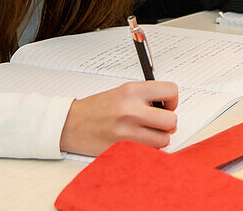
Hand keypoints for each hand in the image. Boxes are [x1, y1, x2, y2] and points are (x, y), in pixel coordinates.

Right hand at [59, 81, 178, 155]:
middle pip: (172, 120)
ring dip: (158, 139)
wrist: (70, 124)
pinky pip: (149, 152)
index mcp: (132, 91)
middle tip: (157, 122)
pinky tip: (136, 142)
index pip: (171, 91)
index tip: (166, 105)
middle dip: (168, 123)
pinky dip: (147, 149)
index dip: (173, 100)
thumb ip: (146, 97)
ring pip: (164, 140)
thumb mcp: (122, 91)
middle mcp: (131, 110)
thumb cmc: (96, 108)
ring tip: (145, 133)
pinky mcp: (123, 150)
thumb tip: (170, 107)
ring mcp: (127, 132)